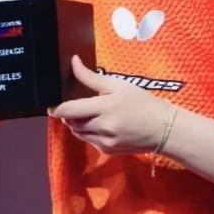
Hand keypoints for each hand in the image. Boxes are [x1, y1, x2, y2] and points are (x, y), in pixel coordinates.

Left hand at [48, 55, 170, 154]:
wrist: (163, 128)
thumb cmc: (141, 102)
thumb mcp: (118, 84)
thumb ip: (91, 77)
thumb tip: (73, 62)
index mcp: (105, 107)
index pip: (69, 110)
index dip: (56, 108)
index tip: (51, 104)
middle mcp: (103, 127)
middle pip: (71, 122)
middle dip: (69, 115)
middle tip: (77, 106)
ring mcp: (104, 142)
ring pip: (78, 133)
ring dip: (78, 124)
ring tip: (91, 114)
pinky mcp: (107, 151)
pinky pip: (89, 140)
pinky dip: (89, 132)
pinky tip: (103, 125)